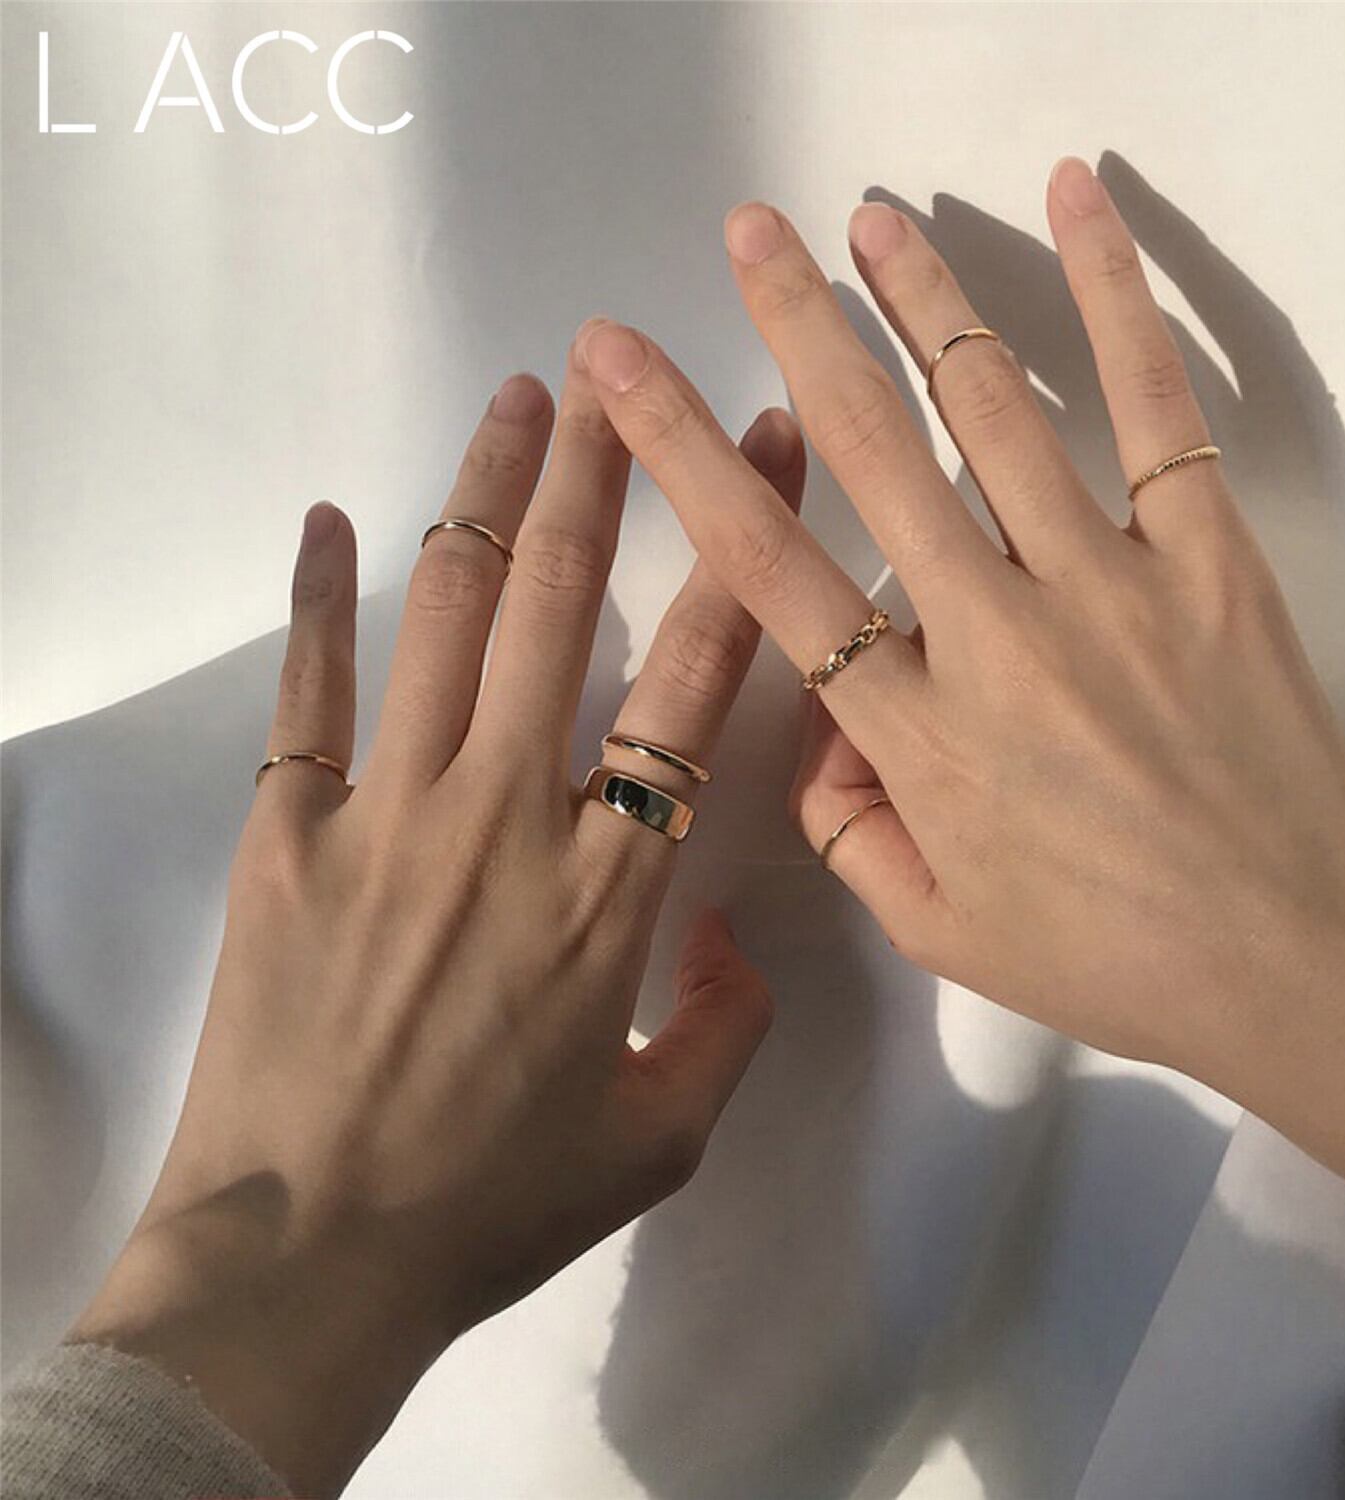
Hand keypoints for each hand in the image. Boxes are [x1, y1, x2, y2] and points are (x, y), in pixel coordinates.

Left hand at [69, 355, 806, 1493]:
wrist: (309, 1258)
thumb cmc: (495, 1201)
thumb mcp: (660, 1136)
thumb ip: (729, 1019)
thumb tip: (734, 919)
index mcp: (613, 888)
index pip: (693, 687)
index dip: (739, 559)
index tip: (762, 458)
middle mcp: (507, 817)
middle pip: (566, 609)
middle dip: (612, 477)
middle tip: (627, 369)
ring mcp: (387, 812)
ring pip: (451, 617)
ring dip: (491, 495)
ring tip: (521, 397)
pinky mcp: (288, 833)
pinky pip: (308, 692)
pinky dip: (319, 597)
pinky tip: (332, 517)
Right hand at [575, 158, 1344, 1281]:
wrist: (1302, 961)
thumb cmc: (1111, 959)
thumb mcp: (939, 932)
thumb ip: (848, 827)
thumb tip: (821, 726)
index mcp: (917, 734)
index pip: (770, 570)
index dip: (684, 454)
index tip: (623, 365)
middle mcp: (995, 636)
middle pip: (873, 454)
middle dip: (798, 327)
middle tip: (749, 231)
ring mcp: (1107, 585)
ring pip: (993, 410)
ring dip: (923, 300)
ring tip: (870, 217)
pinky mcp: (1207, 559)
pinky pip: (1154, 410)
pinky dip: (1117, 300)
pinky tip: (1079, 208)